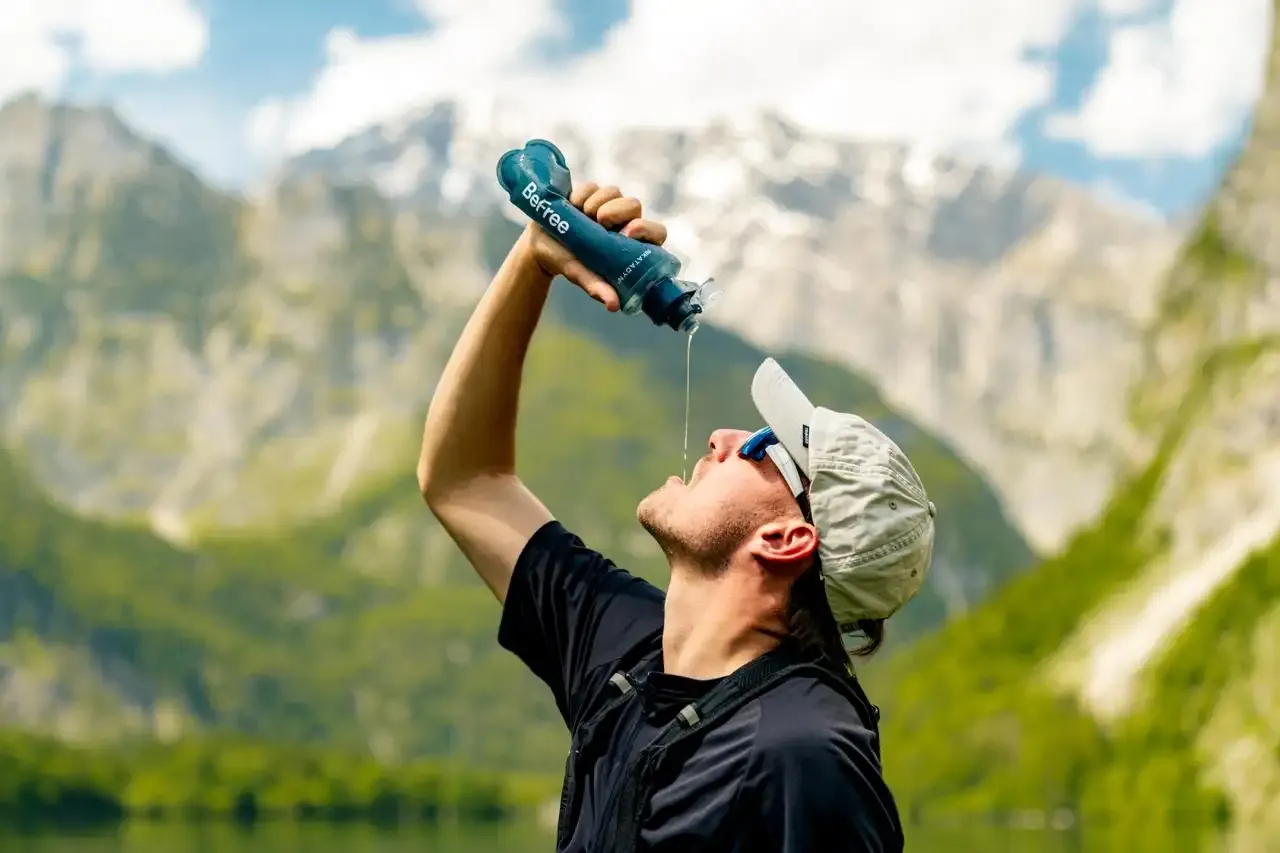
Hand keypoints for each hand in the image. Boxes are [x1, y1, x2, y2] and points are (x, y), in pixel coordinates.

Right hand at [519, 183, 668, 311]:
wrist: (539, 245)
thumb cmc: (567, 262)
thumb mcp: (581, 274)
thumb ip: (597, 286)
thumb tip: (613, 306)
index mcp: (630, 243)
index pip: (655, 232)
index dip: (648, 229)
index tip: (629, 232)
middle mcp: (623, 221)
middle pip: (634, 205)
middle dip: (617, 210)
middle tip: (599, 220)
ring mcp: (608, 204)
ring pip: (614, 193)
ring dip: (597, 202)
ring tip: (581, 216)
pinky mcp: (591, 192)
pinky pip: (593, 186)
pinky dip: (582, 195)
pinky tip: (572, 205)